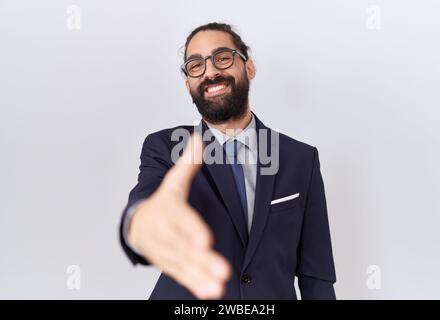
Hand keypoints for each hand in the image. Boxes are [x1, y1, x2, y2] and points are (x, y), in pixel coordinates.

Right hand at [128, 134, 231, 298]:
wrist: (137, 223)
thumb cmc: (163, 202)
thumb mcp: (173, 182)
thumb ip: (188, 163)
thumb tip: (198, 137)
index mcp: (167, 209)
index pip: (180, 219)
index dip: (192, 230)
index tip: (205, 240)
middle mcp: (164, 232)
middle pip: (183, 247)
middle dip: (201, 260)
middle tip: (222, 271)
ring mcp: (165, 250)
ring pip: (183, 264)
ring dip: (199, 277)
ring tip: (217, 288)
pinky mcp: (168, 263)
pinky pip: (181, 274)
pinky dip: (194, 283)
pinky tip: (209, 292)